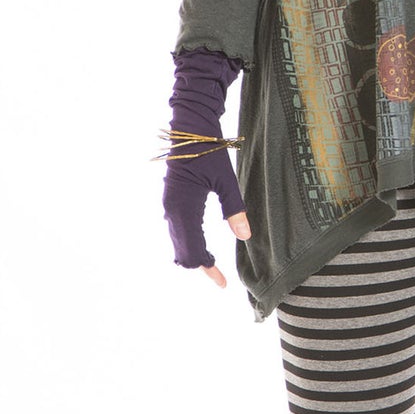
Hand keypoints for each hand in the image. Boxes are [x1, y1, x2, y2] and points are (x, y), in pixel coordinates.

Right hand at [163, 143, 250, 283]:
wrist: (190, 130)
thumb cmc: (210, 152)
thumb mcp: (227, 181)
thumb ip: (235, 209)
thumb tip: (245, 237)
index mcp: (184, 207)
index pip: (194, 249)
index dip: (208, 269)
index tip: (223, 283)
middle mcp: (172, 210)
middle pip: (182, 251)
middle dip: (200, 265)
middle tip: (220, 277)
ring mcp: (169, 206)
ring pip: (178, 242)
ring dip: (194, 255)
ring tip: (213, 265)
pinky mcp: (171, 201)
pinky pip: (178, 231)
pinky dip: (189, 243)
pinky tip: (201, 246)